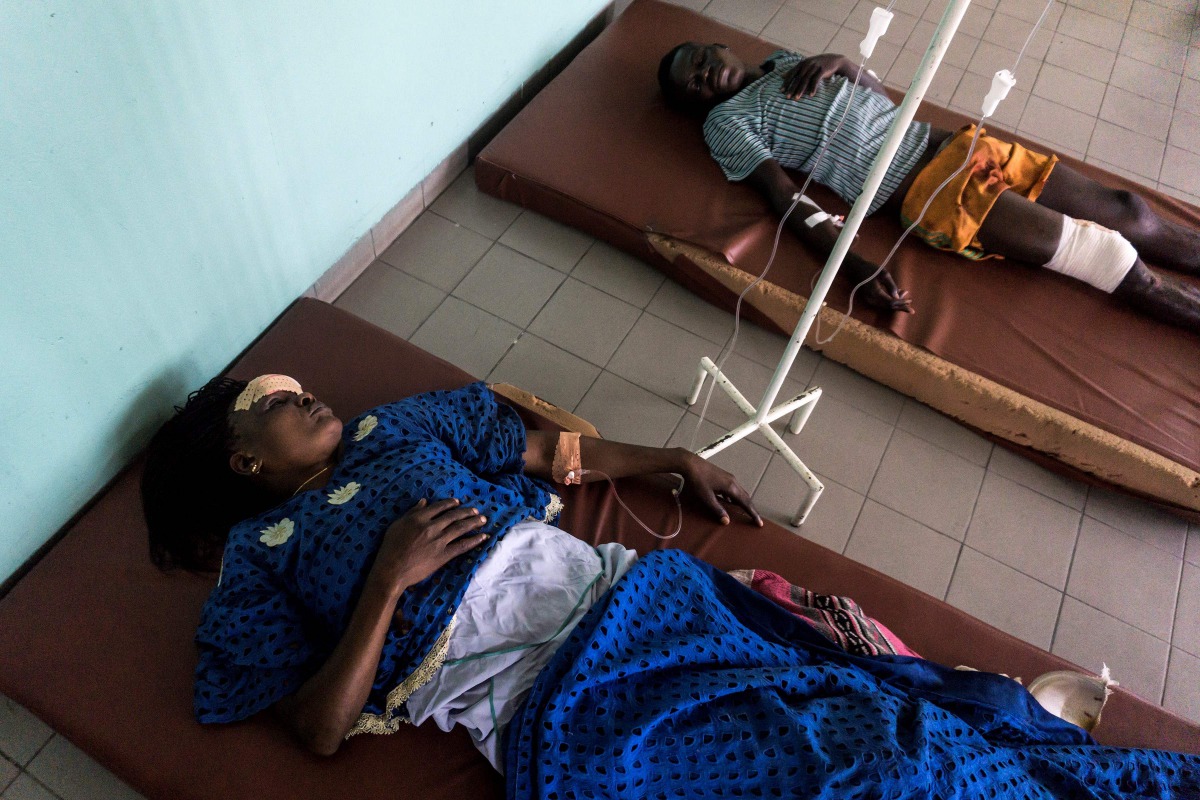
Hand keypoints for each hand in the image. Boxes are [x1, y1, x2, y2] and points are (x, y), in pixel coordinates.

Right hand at [370, 498, 488, 593]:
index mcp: (419, 518)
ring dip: (474, 522)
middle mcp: (431, 527)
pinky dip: (474, 540)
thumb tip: (424, 501)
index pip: (439, 507)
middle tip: (476, 511)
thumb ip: (412, 512)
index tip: (458, 502)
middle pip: (453, 516)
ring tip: (483, 520)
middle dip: (467, 512)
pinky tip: (483, 537)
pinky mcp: (443, 555)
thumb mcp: (397, 525)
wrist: (392, 570)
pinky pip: (462, 546)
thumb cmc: (390, 547)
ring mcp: (439, 541)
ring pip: (461, 528)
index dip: (450, 503)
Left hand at [680, 454, 762, 526]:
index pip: (746, 503)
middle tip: (756, 519)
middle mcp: (733, 481)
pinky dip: (736, 497)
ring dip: (744, 502)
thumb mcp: (706, 497)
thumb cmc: (697, 480)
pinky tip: (730, 502)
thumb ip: (717, 509)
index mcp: (731, 487)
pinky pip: (734, 489)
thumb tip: (727, 521)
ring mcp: (728, 477)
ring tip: (745, 512)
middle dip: (751, 508)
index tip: (759, 523)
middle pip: (746, 497)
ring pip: (740, 492)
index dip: (753, 514)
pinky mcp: (723, 476)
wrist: (690, 463)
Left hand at [781, 54, 846, 98]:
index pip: (792, 74)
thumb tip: (782, 76)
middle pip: (798, 78)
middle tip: (787, 97)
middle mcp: (807, 64)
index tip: (781, 91)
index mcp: (802, 64)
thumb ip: (794, 71)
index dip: (786, 82)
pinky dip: (813, 88)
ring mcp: (815, 66)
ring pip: (806, 79)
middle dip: (792, 88)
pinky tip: (810, 95)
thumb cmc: (816, 65)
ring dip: (801, 90)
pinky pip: (816, 80)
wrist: (833, 60)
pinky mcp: (822, 70)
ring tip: (797, 98)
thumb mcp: (805, 66)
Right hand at [860, 269, 913, 313]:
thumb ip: (891, 286)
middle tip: (911, 305)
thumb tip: (897, 297)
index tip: (910, 301)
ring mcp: (870, 300)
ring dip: (896, 302)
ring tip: (905, 294)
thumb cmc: (871, 269)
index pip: (891, 302)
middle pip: (889, 306)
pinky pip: (882, 303)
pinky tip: (897, 295)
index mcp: (875, 293)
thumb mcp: (884, 274)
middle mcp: (872, 300)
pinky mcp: (870, 299)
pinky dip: (891, 300)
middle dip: (900, 305)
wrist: (857, 269)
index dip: (901, 303)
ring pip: (886, 305)